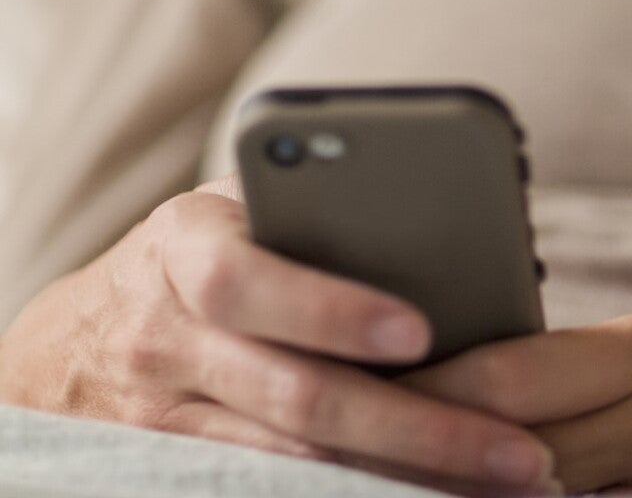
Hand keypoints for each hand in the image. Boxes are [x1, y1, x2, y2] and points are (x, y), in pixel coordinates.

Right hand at [0, 176, 555, 494]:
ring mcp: (173, 418)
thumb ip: (312, 201)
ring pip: (301, 461)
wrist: (76, 341)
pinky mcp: (188, 471)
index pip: (248, 282)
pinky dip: (369, 494)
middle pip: (298, 395)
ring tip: (510, 479)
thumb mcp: (232, 210)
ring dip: (411, 475)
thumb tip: (446, 210)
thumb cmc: (200, 253)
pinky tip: (443, 494)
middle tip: (517, 449)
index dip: (329, 309)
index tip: (418, 330)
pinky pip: (288, 488)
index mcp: (185, 251)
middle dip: (417, 427)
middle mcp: (170, 340)